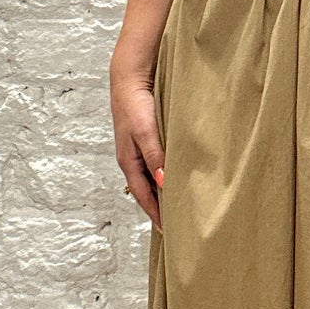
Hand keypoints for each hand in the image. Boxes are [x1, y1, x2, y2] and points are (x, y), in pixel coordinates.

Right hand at [111, 65, 164, 232]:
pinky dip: (166, 174)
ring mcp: (140, 149)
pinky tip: (178, 176)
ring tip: (181, 205)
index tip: (168, 231)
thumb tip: (164, 183)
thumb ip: (155, 156)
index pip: (143, 196)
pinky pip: (158, 164)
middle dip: (160, 207)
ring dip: (164, 191)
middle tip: (178, 224)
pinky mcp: (148, 139)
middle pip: (147, 190)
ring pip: (153, 177)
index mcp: (128, 162)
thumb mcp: (145, 131)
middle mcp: (133, 159)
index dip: (155, 214)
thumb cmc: (135, 104)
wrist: (130, 77)